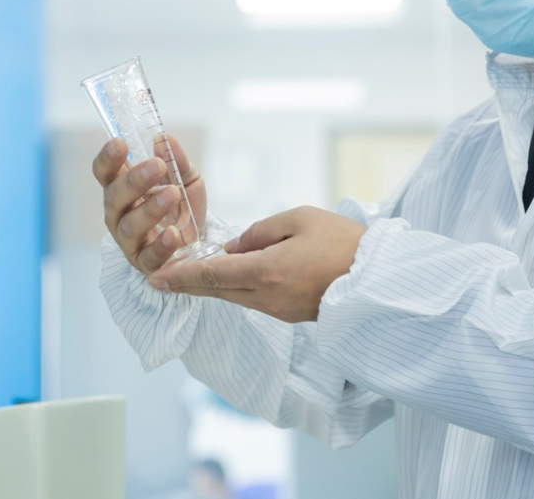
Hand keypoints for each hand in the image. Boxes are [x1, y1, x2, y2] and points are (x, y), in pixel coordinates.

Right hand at [91, 134, 208, 275]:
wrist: (199, 239)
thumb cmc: (181, 203)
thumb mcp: (185, 177)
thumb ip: (175, 160)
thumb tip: (164, 137)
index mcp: (122, 187)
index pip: (105, 172)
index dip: (107, 158)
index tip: (120, 143)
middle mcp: (118, 213)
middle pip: (114, 196)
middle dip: (134, 181)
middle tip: (157, 165)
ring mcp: (128, 239)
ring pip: (129, 225)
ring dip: (150, 209)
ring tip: (172, 195)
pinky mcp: (144, 262)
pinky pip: (149, 256)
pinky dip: (161, 245)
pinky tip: (173, 234)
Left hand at [147, 205, 364, 322]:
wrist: (378, 279)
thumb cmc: (343, 242)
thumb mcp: (299, 219)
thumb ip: (260, 231)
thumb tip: (234, 246)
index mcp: (265, 272)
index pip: (211, 275)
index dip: (180, 277)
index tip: (155, 279)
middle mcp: (267, 298)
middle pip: (217, 291)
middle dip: (188, 284)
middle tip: (162, 278)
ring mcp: (279, 310)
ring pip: (234, 297)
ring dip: (212, 286)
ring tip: (191, 274)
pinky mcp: (290, 314)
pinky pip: (253, 300)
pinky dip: (236, 289)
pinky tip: (232, 277)